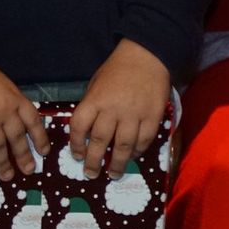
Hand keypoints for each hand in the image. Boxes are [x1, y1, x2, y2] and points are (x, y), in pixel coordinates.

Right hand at [0, 56, 47, 180]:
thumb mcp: (2, 84)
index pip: (33, 121)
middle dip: (24, 156)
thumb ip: (10, 102)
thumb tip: (15, 124)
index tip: (44, 152)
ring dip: (3, 164)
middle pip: (18, 139)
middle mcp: (4, 111)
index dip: (40, 138)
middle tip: (28, 170)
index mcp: (15, 98)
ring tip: (7, 175)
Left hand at [70, 39, 170, 179]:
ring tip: (113, 174)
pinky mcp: (152, 116)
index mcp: (95, 100)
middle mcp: (112, 109)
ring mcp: (134, 114)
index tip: (77, 156)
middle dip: (93, 162)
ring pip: (122, 147)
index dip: (76, 145)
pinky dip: (137, 151)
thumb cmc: (117, 69)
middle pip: (99, 142)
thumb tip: (87, 132)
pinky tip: (132, 156)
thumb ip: (92, 106)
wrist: (146, 55)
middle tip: (91, 174)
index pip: (79, 127)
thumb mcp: (96, 83)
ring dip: (116, 164)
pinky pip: (144, 141)